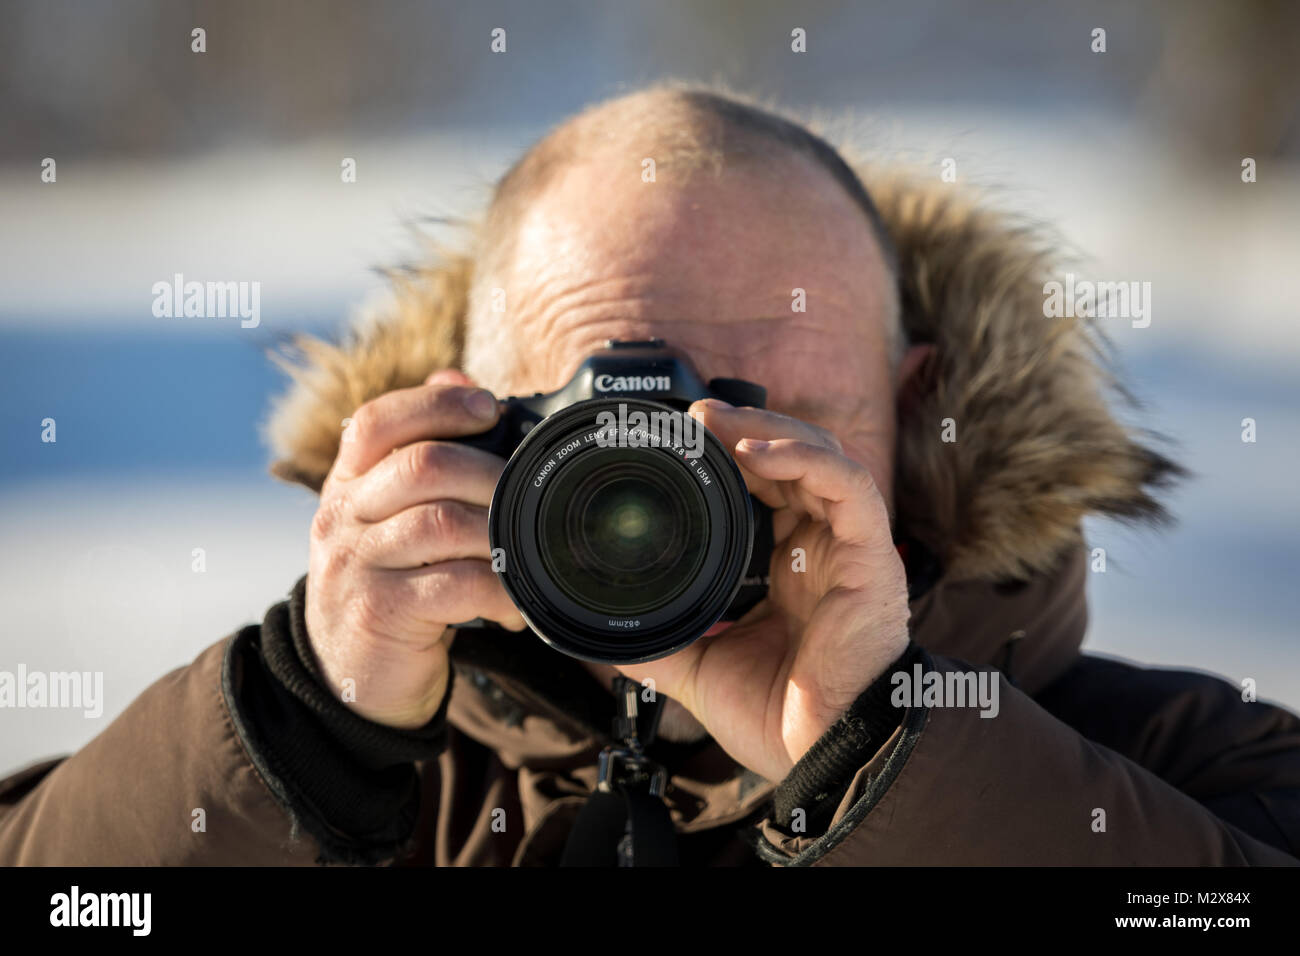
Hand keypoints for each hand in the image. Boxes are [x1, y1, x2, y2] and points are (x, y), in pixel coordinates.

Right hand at [303, 369, 525, 728]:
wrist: (341, 680)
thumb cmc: (387, 587)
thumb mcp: (388, 518)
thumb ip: (419, 453)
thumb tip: (460, 381)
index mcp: (347, 485)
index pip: (376, 422)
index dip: (435, 405)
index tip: (489, 408)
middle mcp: (342, 518)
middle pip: (421, 466)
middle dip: (491, 472)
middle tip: (530, 495)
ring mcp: (356, 566)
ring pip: (442, 523)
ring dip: (500, 534)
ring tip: (527, 554)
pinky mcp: (379, 613)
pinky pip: (454, 586)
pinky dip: (498, 590)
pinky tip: (513, 604)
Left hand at [614, 400, 910, 781]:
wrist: (825, 760)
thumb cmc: (781, 721)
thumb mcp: (702, 666)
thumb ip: (661, 639)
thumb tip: (601, 629)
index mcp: (792, 569)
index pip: (770, 491)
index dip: (733, 459)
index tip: (685, 442)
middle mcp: (824, 550)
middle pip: (795, 462)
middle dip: (745, 430)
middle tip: (695, 417)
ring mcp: (850, 550)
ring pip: (822, 458)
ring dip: (769, 430)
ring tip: (717, 421)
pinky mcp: (871, 557)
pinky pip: (849, 487)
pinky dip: (805, 458)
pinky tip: (758, 450)